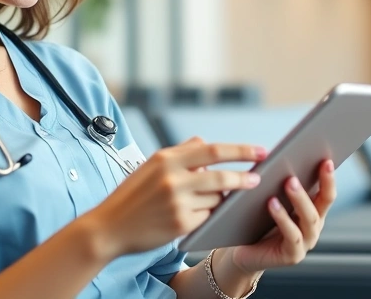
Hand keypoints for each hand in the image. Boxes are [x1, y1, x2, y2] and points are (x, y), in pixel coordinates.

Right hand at [85, 137, 266, 257]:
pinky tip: (198, 214)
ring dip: (221, 198)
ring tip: (212, 198)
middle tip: (257, 179)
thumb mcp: (152, 165)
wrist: (109, 227)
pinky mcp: (181, 224)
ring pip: (216, 198)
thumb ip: (181, 152)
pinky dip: (208, 214)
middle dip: (244, 178)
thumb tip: (205, 143)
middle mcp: (173, 179)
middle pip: (222, 176)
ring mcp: (177, 203)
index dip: (241, 150)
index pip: (213, 150)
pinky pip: (207, 217)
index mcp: (167, 158)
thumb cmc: (133, 194)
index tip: (261, 151)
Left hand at [226, 159, 336, 274]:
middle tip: (316, 163)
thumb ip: (279, 182)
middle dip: (322, 183)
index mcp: (313, 210)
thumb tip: (280, 155)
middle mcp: (314, 226)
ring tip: (288, 182)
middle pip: (324, 202)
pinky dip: (283, 218)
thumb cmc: (256, 220)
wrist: (242, 252)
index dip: (329, 177)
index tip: (327, 158)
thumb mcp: (269, 198)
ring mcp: (306, 242)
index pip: (326, 191)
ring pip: (309, 218)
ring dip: (300, 198)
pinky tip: (272, 204)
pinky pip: (292, 235)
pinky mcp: (293, 255)